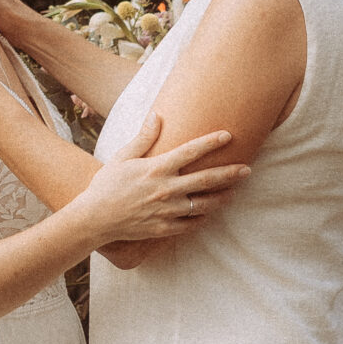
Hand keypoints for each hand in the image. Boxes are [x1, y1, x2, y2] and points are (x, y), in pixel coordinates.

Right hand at [75, 111, 248, 250]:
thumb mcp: (123, 157)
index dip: (211, 142)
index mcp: (156, 168)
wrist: (95, 218)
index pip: (191, 152)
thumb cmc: (107, 185)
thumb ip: (144, 138)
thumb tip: (157, 115)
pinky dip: (203, 217)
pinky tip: (210, 212)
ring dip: (222, 197)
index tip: (228, 135)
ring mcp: (167, 211)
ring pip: (204, 204)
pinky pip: (191, 224)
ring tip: (234, 191)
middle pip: (206, 179)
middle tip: (247, 169)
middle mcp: (166, 189)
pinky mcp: (165, 228)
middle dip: (230, 173)